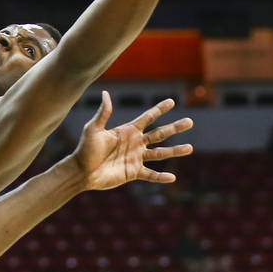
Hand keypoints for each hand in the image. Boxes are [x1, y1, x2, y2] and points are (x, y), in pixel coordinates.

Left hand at [73, 92, 192, 190]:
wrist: (81, 171)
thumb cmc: (85, 149)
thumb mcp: (93, 129)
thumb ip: (103, 113)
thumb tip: (106, 94)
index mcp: (127, 131)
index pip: (148, 117)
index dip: (159, 109)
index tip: (172, 101)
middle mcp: (135, 143)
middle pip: (160, 134)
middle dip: (175, 127)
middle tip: (190, 122)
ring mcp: (135, 158)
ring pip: (160, 153)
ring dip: (175, 151)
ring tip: (190, 148)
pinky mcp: (133, 172)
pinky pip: (150, 175)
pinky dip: (161, 177)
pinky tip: (172, 178)